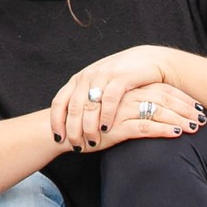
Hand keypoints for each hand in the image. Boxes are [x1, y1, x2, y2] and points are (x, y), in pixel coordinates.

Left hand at [50, 45, 181, 150]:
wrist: (150, 60)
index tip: (57, 138)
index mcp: (78, 79)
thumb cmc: (123, 77)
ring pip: (89, 105)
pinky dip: (107, 115)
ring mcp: (102, 76)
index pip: (59, 101)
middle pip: (73, 106)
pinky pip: (110, 99)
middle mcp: (87, 77)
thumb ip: (87, 98)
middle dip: (73, 129)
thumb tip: (73, 120)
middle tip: (77, 146)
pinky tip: (107, 128)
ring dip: (89, 125)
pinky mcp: (120, 77)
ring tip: (92, 141)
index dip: (56, 120)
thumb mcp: (100, 86)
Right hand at [78, 82, 205, 152]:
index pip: (159, 87)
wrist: (61, 130)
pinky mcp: (115, 127)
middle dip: (185, 107)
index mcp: (123, 87)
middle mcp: (123, 95)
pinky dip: (163, 130)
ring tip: (196, 127)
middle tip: (204, 116)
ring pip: (157, 111)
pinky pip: (144, 127)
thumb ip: (128, 101)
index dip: (180, 96)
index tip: (197, 105)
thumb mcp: (110, 108)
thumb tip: (153, 104)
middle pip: (162, 97)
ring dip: (179, 119)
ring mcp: (119, 110)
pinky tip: (177, 133)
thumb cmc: (88, 121)